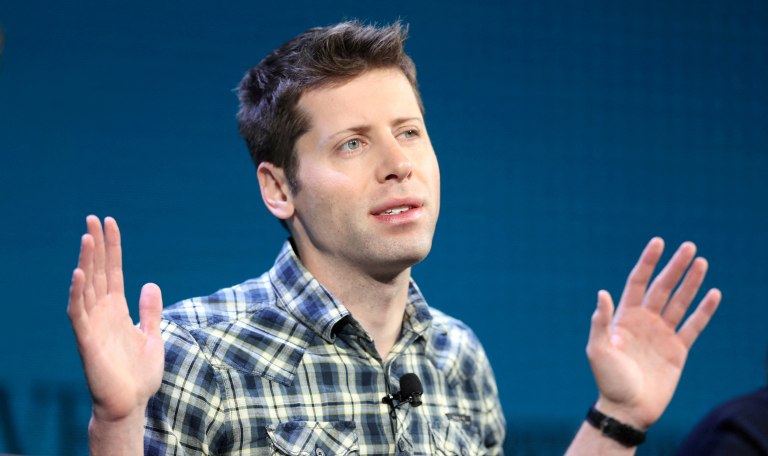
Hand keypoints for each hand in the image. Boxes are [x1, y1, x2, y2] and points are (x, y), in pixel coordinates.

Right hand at [67, 216, 163, 422]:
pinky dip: (78, 294)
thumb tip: (150, 283)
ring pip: (87, 287)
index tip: (110, 223)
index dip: (113, 248)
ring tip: (88, 238)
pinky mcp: (87, 341)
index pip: (114, 271)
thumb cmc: (139, 374)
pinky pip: (78, 313)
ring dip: (87, 263)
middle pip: (99, 272)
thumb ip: (150, 310)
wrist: (131, 403)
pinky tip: (79, 274)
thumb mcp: (152, 335)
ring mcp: (94, 325)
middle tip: (93, 219)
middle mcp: (103, 312)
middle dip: (97, 246)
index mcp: (118, 309)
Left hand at [586, 237, 720, 428]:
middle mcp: (644, 321)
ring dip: (691, 283)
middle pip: (662, 288)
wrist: (628, 408)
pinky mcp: (678, 350)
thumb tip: (602, 293)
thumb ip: (600, 322)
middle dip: (675, 267)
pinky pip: (694, 325)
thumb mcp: (597, 350)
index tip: (659, 242)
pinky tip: (714, 293)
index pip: (637, 283)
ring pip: (680, 302)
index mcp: (623, 317)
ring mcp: (662, 334)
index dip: (648, 262)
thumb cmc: (609, 380)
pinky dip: (704, 310)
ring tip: (702, 262)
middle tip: (689, 246)